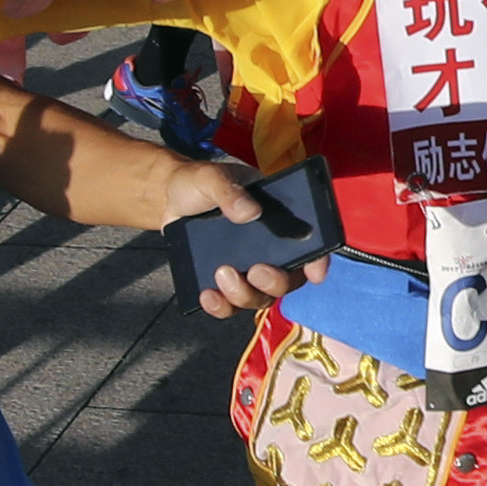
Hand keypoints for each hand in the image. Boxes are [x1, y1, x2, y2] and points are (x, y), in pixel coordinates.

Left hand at [165, 160, 328, 318]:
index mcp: (278, 220)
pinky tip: (206, 297)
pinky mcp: (223, 284)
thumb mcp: (211, 178)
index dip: (319, 262)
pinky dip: (221, 307)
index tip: (315, 273)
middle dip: (275, 282)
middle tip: (255, 271)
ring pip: (260, 298)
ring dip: (244, 295)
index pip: (309, 246)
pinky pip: (230, 306)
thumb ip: (229, 190)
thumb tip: (250, 212)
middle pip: (287, 281)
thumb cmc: (199, 183)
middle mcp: (269, 251)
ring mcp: (247, 270)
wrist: (167, 197)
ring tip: (221, 274)